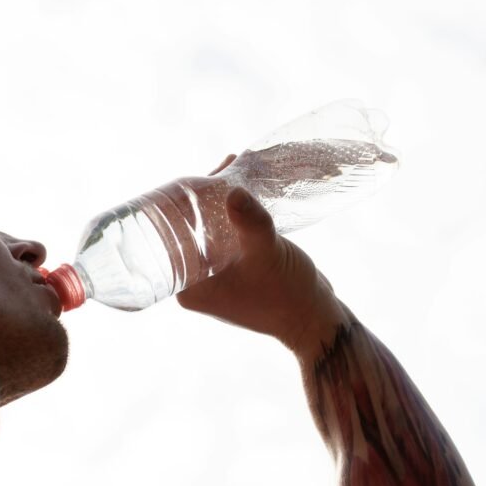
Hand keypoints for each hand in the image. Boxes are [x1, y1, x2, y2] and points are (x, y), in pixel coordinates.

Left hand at [176, 155, 347, 356]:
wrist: (315, 317)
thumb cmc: (288, 295)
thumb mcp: (267, 254)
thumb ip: (250, 223)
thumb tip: (232, 191)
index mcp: (189, 288)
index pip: (171, 239)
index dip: (179, 207)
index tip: (193, 179)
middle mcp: (194, 285)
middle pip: (188, 232)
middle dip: (202, 200)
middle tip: (218, 169)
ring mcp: (214, 279)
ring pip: (208, 232)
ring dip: (219, 204)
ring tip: (231, 170)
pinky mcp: (232, 271)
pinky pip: (224, 237)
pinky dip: (233, 216)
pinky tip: (242, 190)